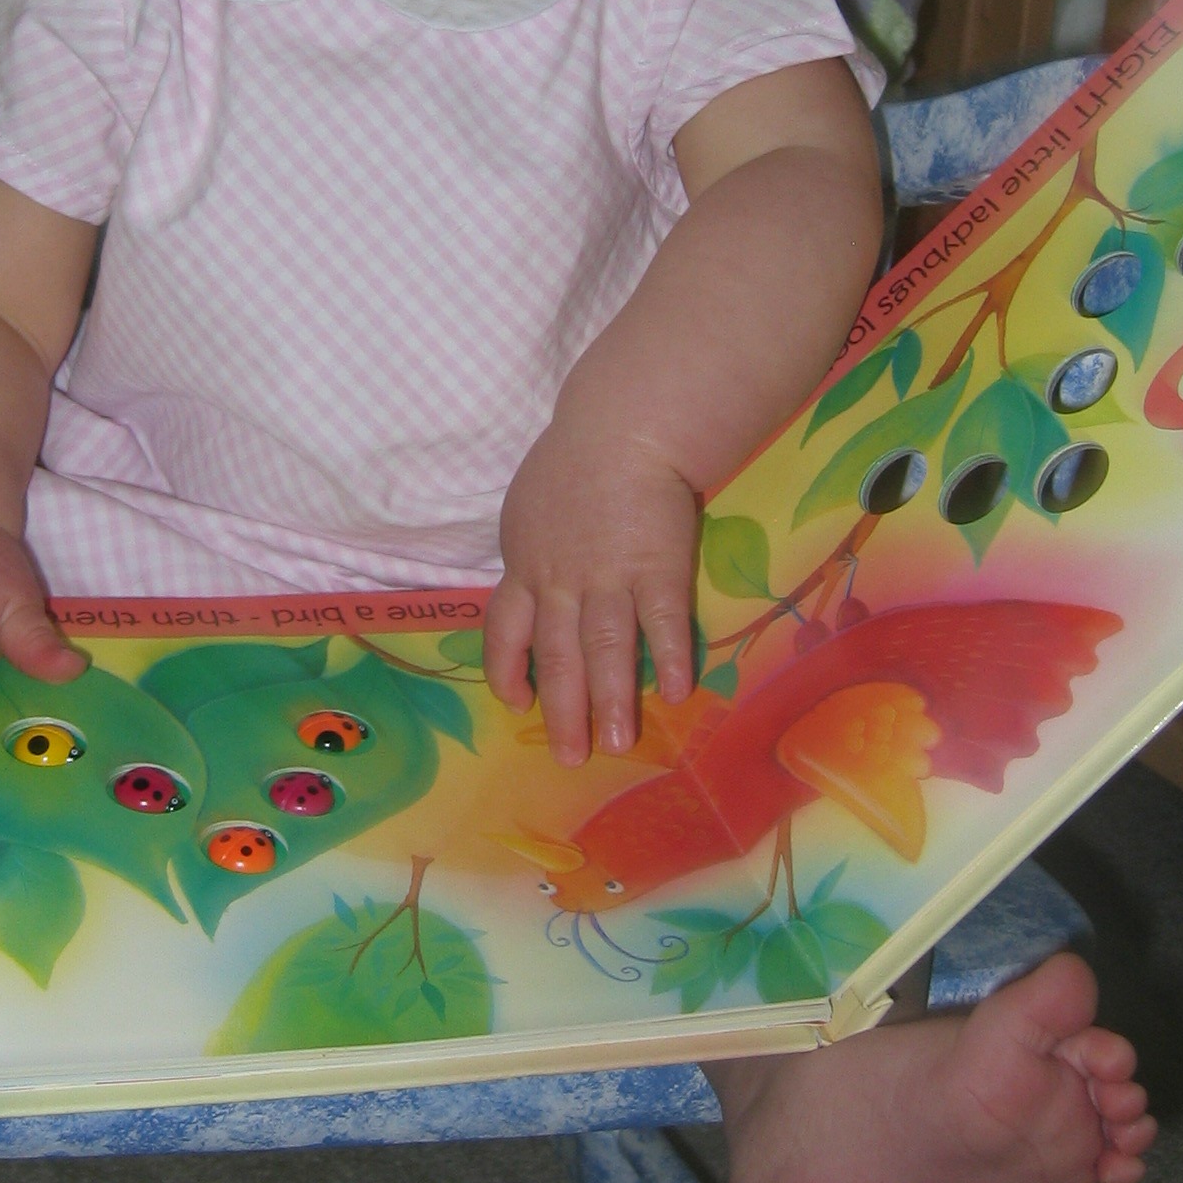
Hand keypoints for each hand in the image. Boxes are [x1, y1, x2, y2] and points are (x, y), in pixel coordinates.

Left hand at [484, 418, 698, 766]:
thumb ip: (533, 547)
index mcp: (526, 564)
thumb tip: (534, 579)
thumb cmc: (576, 457)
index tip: (519, 701)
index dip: (510, 670)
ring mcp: (610, 576)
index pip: (506, 630)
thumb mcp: (531, 504)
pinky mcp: (658, 567)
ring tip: (618, 743)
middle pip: (558, 655)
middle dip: (563, 709)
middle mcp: (562, 580)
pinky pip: (662, 622)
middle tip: (571, 758)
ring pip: (606, 649)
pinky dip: (667, 658)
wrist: (624, 425)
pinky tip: (676, 692)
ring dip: (612, 700)